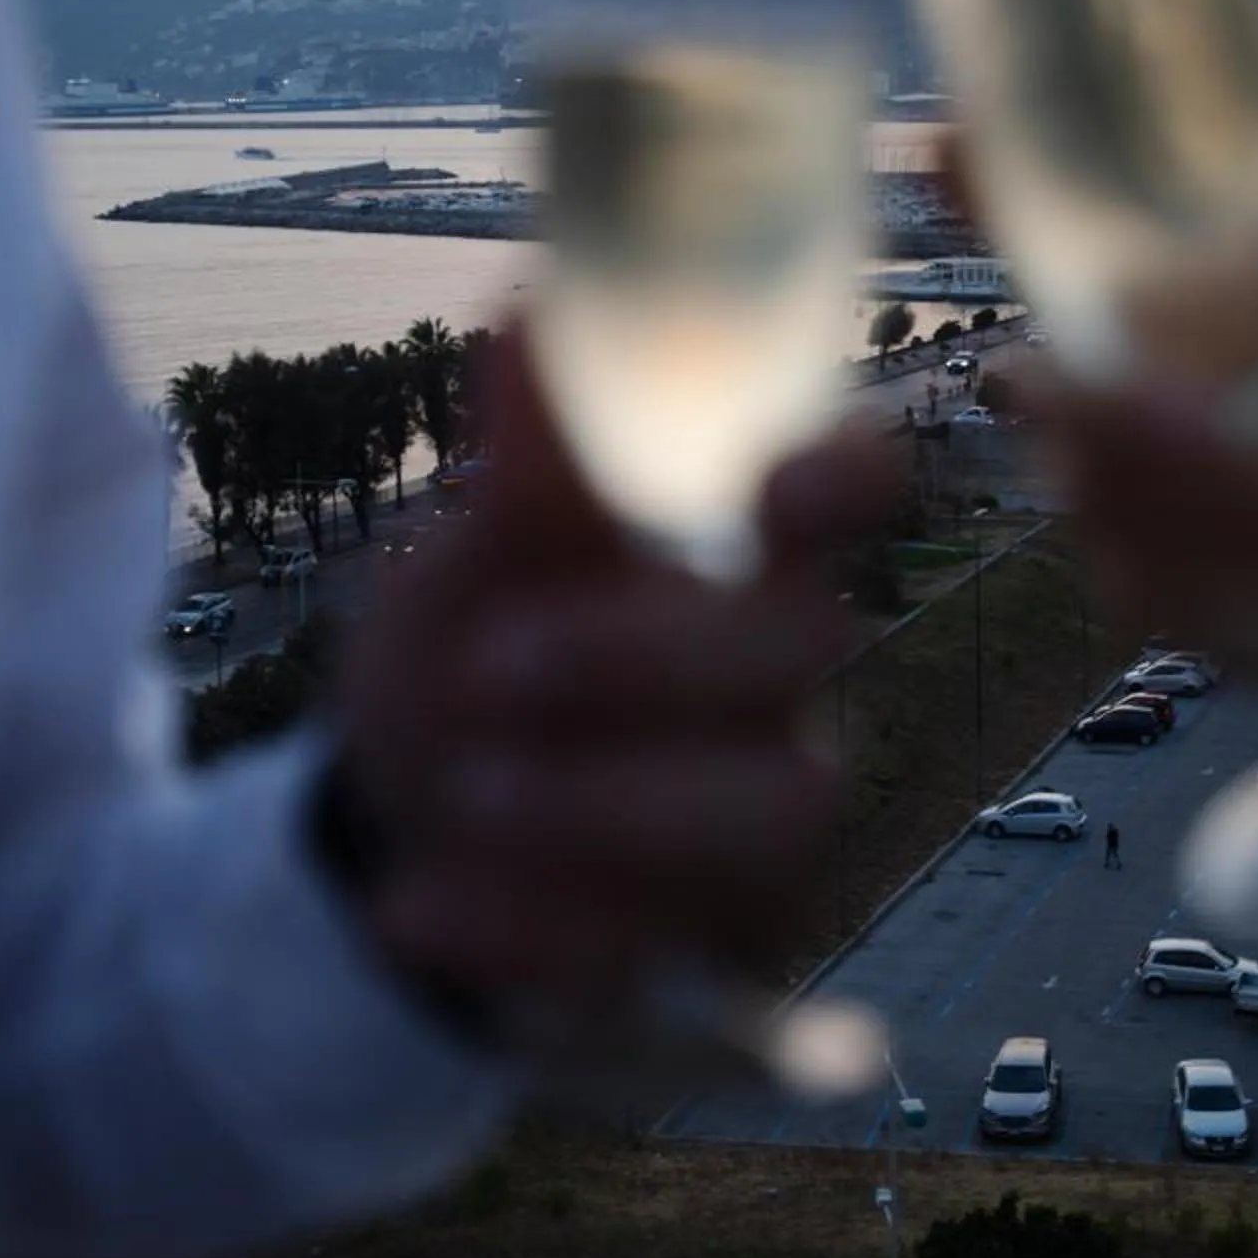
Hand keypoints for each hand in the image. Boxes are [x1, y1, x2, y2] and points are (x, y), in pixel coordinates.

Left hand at [327, 329, 895, 1039]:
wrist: (402, 827)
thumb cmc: (476, 650)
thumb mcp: (475, 558)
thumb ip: (524, 463)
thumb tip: (528, 310)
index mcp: (738, 558)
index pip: (855, 490)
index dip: (852, 475)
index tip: (783, 486)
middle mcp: (777, 684)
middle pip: (804, 651)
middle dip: (646, 657)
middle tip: (492, 668)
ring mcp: (758, 816)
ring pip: (774, 814)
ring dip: (603, 805)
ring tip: (458, 795)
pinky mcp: (708, 941)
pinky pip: (659, 947)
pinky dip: (519, 927)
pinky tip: (411, 907)